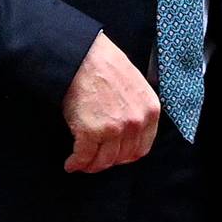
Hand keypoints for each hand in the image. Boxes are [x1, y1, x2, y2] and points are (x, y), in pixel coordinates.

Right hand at [62, 31, 159, 172]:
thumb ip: (137, 109)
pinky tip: (71, 163)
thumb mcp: (135, 85)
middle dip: (107, 161)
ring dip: (91, 165)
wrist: (83, 56)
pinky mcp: (90, 132)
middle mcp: (135, 123)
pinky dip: (75, 163)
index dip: (126, 156)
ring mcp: (113, 129)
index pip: (141, 148)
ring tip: (82, 162)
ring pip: (103, 161)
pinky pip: (83, 157)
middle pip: (122, 157)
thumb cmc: (106, 65)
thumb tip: (127, 130)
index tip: (115, 156)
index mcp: (150, 111)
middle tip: (95, 160)